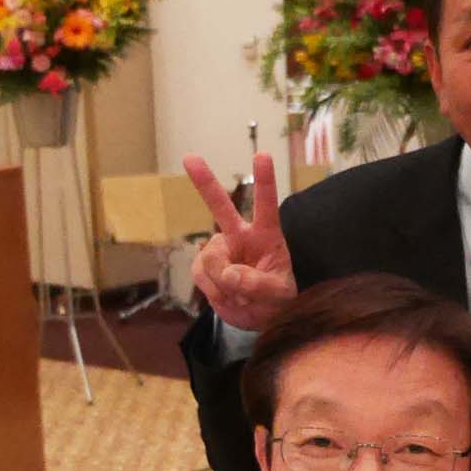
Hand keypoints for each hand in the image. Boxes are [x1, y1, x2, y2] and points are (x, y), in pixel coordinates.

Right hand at [182, 151, 296, 333]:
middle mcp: (240, 236)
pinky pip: (202, 276)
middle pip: (220, 207)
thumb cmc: (277, 298)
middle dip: (204, 182)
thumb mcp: (280, 294)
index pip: (266, 205)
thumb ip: (260, 285)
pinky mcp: (203, 266)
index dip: (264, 180)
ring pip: (212, 261)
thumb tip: (229, 275)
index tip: (262, 155)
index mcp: (266, 235)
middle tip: (190, 158)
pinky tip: (227, 295)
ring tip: (241, 295)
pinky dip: (215, 292)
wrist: (257, 315)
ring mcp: (219, 250)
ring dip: (225, 284)